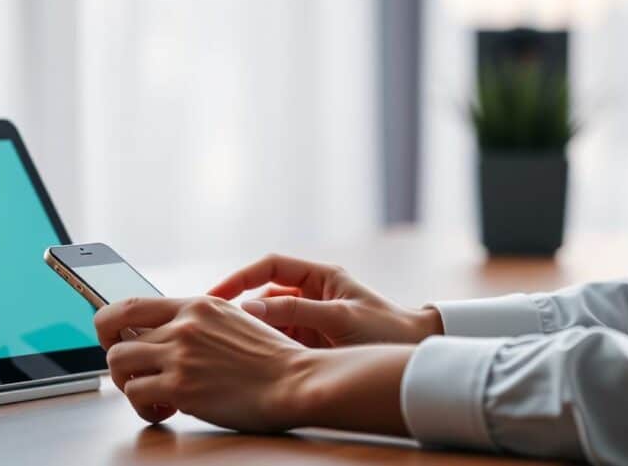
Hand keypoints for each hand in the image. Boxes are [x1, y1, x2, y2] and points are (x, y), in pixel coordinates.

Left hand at [94, 296, 311, 431]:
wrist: (296, 381)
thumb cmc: (275, 360)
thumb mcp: (236, 321)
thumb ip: (201, 324)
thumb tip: (173, 336)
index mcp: (197, 305)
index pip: (131, 303)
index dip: (109, 323)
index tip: (112, 338)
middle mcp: (184, 324)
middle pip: (114, 334)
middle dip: (116, 358)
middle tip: (131, 374)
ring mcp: (181, 353)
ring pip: (118, 363)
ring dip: (128, 384)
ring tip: (152, 396)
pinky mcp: (181, 385)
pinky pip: (135, 394)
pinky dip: (143, 408)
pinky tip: (165, 411)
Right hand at [208, 254, 442, 347]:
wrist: (416, 355)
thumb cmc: (385, 331)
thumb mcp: (339, 319)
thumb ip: (294, 310)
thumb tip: (248, 307)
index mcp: (319, 275)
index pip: (267, 266)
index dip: (238, 278)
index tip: (214, 295)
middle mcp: (311, 293)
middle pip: (263, 294)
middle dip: (239, 309)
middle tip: (212, 326)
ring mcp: (309, 318)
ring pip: (268, 320)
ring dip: (251, 331)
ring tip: (229, 346)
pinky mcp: (310, 342)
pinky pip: (279, 340)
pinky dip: (264, 348)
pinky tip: (249, 360)